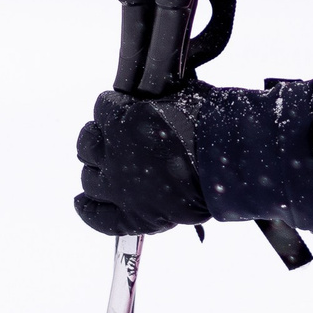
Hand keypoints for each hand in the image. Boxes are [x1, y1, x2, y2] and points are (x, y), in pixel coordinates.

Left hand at [74, 90, 210, 237]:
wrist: (229, 162)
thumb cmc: (212, 122)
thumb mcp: (182, 94)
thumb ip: (158, 100)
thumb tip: (154, 101)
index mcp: (123, 120)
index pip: (102, 107)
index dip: (114, 107)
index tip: (124, 108)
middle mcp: (115, 155)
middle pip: (87, 144)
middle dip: (98, 137)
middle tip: (112, 138)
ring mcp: (121, 188)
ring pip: (89, 178)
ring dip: (96, 170)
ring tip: (107, 168)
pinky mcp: (133, 216)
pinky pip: (98, 217)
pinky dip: (88, 209)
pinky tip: (82, 201)